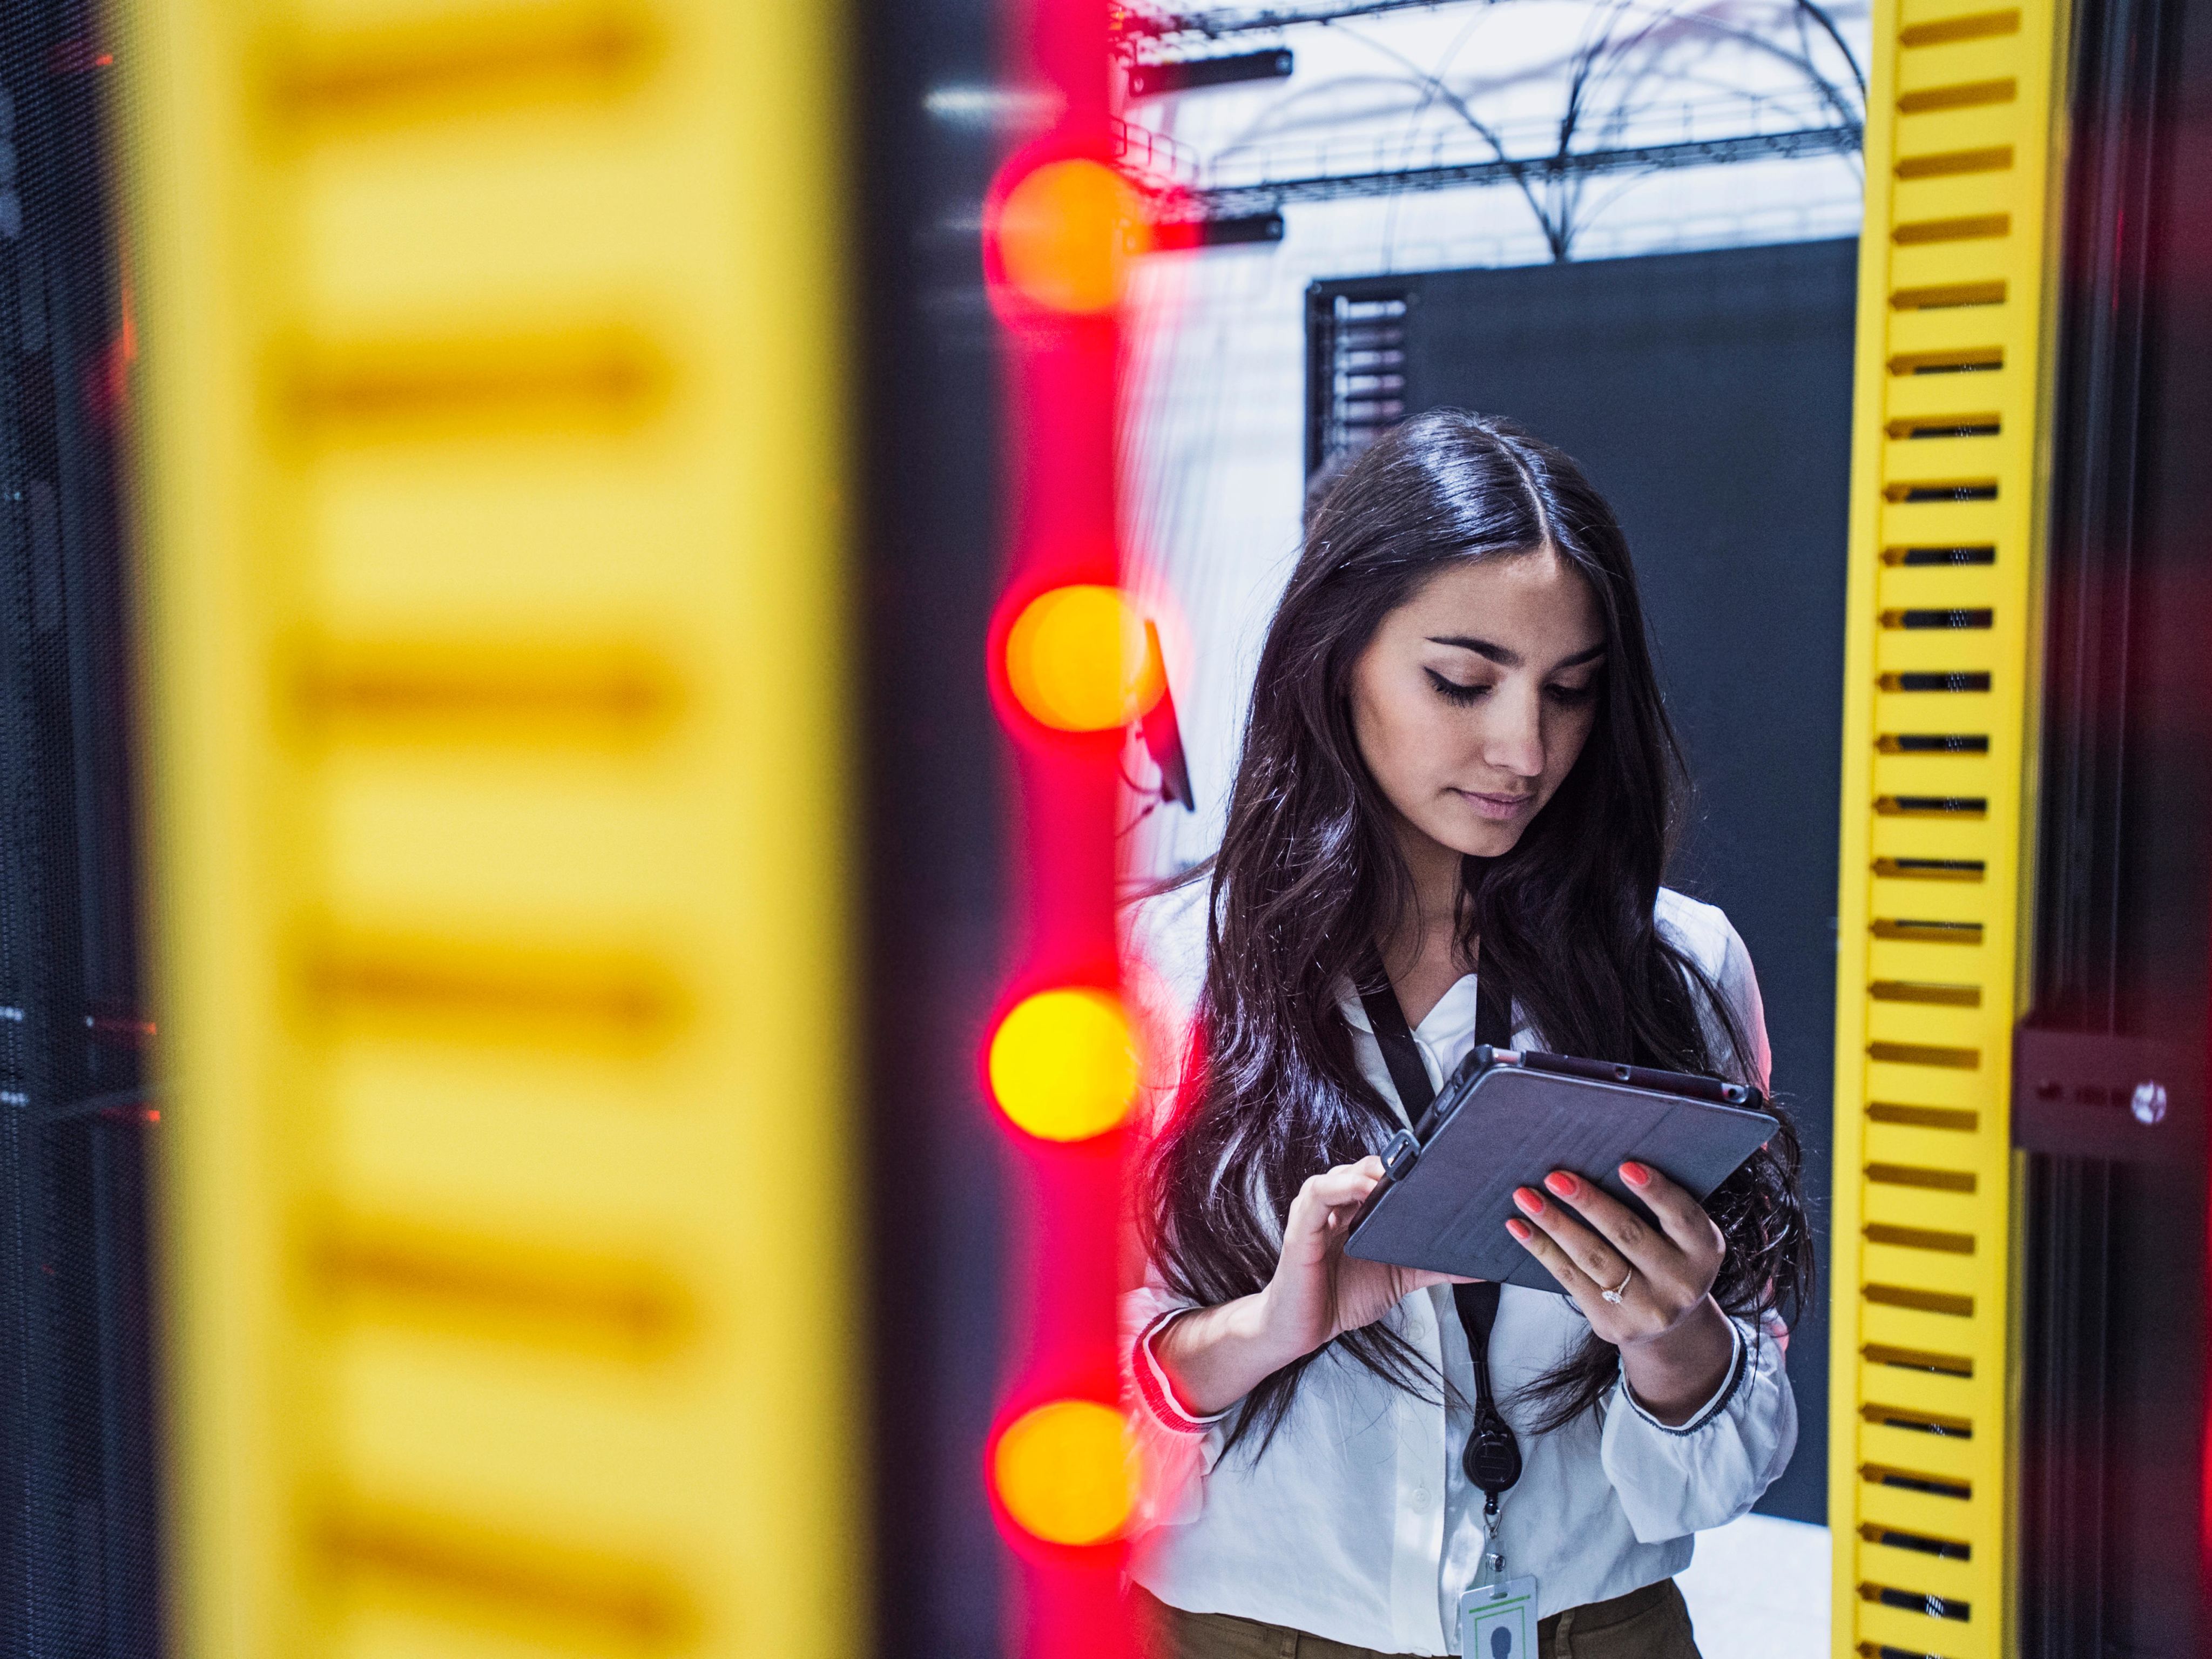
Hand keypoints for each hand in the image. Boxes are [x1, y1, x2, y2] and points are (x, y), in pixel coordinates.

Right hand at [1152, 1156, 1473, 1418]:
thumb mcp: (1397, 1278)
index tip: (1442, 1165)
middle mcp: (1337, 1205)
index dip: (1408, 1167)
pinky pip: (1319, 1195)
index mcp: (1357, 1211)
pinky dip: (1342, 1187)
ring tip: (1397, 1177)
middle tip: (1428, 1167)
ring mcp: (1316, 1213)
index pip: (1383, 1174)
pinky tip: (1364, 1191)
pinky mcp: (1301, 1227)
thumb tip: (1477, 1267)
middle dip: (1395, 1164)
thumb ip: (1432, 1266)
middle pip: (1366, 1168)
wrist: (1300, 1328)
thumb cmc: (1339, 1297)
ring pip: (1343, 1174)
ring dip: (1370, 1172)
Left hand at [1505, 1161, 1735, 1421]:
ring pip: (1593, 1258)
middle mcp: (1681, 1283)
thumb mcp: (1680, 1235)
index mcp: (1704, 1251)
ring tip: (1526, 1196)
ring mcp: (1647, 1308)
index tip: (1625, 1166)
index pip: (1682, 1216)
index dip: (1655, 1191)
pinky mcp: (1612, 1323)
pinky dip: (1542, 1249)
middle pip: (1628, 1235)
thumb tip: (1600, 1159)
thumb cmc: (1667, 1256)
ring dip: (1554, 1224)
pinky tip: (1520, 1226)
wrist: (1668, 1327)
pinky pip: (1570, 1279)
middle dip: (1589, 1202)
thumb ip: (1657, 1207)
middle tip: (1555, 1176)